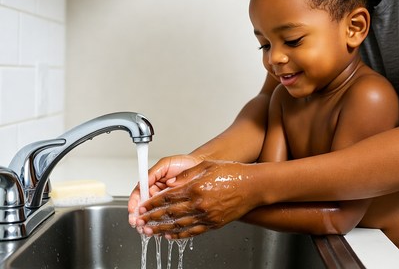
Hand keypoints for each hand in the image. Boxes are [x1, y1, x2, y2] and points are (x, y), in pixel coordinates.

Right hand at [128, 155, 201, 226]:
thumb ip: (153, 173)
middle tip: (137, 223)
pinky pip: (166, 218)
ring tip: (146, 229)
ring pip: (153, 215)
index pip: (139, 194)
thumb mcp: (165, 164)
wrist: (199, 166)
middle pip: (143, 208)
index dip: (134, 202)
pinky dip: (161, 225)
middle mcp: (157, 193)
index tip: (132, 210)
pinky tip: (159, 230)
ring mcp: (165, 202)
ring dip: (148, 223)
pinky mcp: (175, 208)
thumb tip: (142, 183)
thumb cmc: (183, 163)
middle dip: (138, 217)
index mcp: (152, 183)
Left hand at [135, 160, 257, 238]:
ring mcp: (207, 216)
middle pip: (170, 212)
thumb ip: (185, 176)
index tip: (142, 206)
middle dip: (152, 217)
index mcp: (196, 188)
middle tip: (140, 221)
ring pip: (179, 225)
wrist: (253, 186)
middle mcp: (199, 204)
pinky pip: (192, 231)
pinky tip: (170, 235)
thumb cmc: (232, 173)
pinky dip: (179, 235)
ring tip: (149, 231)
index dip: (153, 203)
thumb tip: (169, 183)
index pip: (168, 197)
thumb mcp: (206, 166)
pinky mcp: (213, 224)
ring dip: (161, 228)